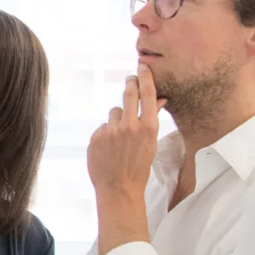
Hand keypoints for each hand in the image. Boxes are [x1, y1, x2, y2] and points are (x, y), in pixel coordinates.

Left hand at [88, 64, 162, 253]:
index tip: (142, 67)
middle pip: (128, 94)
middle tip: (131, 80)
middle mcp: (129, 126)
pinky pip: (103, 127)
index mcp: (147, 127)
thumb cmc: (139, 167)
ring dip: (117, 119)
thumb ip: (151, 119)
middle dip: (131, 85)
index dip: (145, 77)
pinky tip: (109, 148)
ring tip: (120, 137)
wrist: (119, 188)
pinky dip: (106, 133)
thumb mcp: (151, 143)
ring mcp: (110, 131)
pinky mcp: (96, 137)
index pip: (147, 94)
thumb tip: (158, 99)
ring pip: (114, 112)